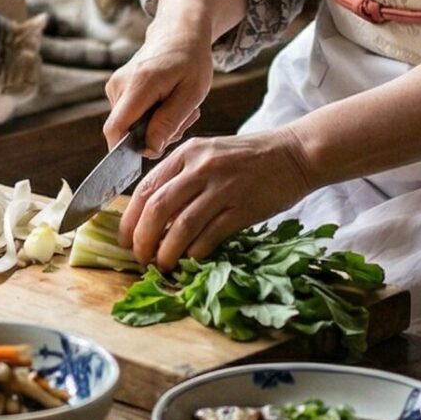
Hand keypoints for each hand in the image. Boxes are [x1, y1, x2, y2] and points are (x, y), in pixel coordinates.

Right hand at [103, 30, 213, 158]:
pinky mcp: (117, 89)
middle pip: (125, 131)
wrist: (180, 34)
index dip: (127, 150)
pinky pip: (129, 116)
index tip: (153, 150)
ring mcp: (115, 86)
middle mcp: (119, 84)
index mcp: (138, 85)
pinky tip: (166, 103)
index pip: (116, 129)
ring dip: (155, 126)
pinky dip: (149, 118)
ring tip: (177, 108)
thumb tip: (148, 150)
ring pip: (129, 126)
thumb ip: (168, 123)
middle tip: (183, 120)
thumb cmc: (190, 61)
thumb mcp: (191, 94)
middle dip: (154, 136)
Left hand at [121, 128, 316, 270]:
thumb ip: (182, 177)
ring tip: (162, 266)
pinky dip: (196, 252)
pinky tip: (192, 260)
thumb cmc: (250, 158)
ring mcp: (222, 187)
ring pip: (181, 225)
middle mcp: (200, 167)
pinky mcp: (243, 207)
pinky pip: (210, 235)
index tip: (126, 240)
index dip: (130, 219)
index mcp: (187, 153)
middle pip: (157, 208)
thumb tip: (153, 215)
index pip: (145, 188)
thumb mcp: (209, 154)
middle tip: (140, 258)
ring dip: (167, 251)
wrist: (294, 154)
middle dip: (142, 239)